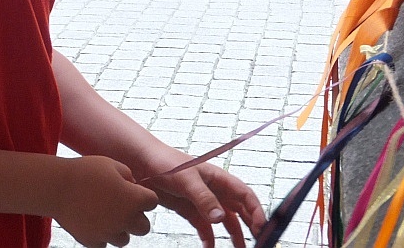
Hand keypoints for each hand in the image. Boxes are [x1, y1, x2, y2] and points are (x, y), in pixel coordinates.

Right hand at [54, 156, 158, 247]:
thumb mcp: (111, 164)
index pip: (152, 202)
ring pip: (124, 239)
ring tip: (106, 215)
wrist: (57, 187)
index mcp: (133, 199)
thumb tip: (132, 185)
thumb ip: (127, 175)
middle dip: (136, 217)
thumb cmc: (84, 171)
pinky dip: (101, 236)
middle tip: (123, 207)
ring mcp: (109, 233)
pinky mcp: (93, 241)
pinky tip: (93, 222)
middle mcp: (125, 219)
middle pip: (144, 227)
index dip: (144, 196)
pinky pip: (104, 243)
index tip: (135, 192)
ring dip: (119, 228)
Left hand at [140, 154, 265, 247]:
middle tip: (259, 242)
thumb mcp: (186, 180)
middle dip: (250, 226)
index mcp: (219, 178)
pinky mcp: (190, 210)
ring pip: (224, 221)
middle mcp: (214, 190)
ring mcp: (203, 201)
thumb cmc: (165, 163)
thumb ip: (203, 198)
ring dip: (233, 235)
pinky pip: (204, 227)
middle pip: (239, 210)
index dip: (256, 211)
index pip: (245, 195)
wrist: (142, 163)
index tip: (262, 228)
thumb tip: (220, 217)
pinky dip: (209, 238)